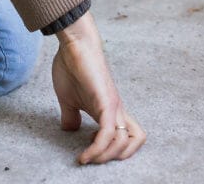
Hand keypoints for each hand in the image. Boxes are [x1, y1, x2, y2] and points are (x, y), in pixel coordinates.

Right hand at [52, 12, 145, 163]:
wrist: (75, 44)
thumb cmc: (73, 66)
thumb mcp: (68, 99)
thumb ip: (71, 114)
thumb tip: (70, 128)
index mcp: (110, 110)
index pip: (128, 136)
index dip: (115, 151)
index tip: (91, 155)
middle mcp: (116, 109)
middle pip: (135, 141)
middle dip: (114, 158)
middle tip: (93, 159)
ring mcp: (113, 106)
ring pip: (124, 142)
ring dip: (105, 157)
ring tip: (87, 159)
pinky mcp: (106, 102)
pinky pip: (108, 133)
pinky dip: (97, 149)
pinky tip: (84, 155)